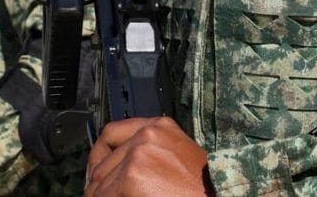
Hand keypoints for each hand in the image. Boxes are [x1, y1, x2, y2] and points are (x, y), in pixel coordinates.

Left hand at [86, 117, 210, 195]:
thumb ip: (147, 154)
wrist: (220, 196)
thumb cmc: (202, 188)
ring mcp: (138, 155)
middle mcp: (147, 135)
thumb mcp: (175, 157)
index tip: (96, 171)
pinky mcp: (132, 177)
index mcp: (159, 127)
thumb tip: (115, 169)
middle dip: (99, 183)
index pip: (111, 133)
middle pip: (102, 160)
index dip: (100, 156)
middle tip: (100, 195)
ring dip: (102, 195)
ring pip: (100, 180)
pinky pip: (103, 196)